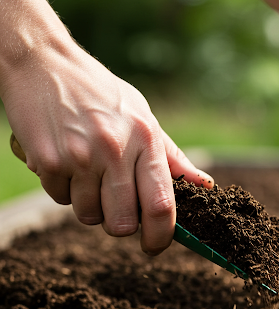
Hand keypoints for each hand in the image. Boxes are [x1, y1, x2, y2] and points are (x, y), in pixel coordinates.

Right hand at [1, 39, 212, 255]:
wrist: (43, 62)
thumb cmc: (101, 93)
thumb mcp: (144, 117)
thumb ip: (172, 157)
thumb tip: (204, 185)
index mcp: (145, 140)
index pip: (161, 205)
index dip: (161, 236)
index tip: (155, 246)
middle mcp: (115, 151)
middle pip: (123, 223)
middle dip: (121, 225)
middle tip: (116, 205)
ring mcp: (80, 157)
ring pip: (89, 216)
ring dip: (91, 206)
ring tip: (89, 175)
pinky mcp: (48, 161)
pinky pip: (61, 200)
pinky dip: (65, 191)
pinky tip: (67, 163)